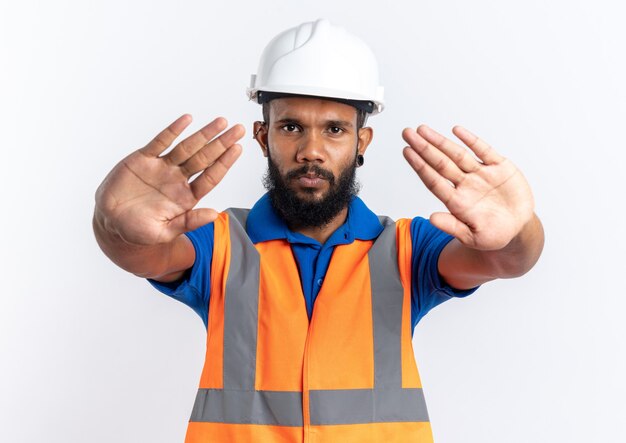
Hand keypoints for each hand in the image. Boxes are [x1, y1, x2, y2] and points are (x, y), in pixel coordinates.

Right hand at [95, 114, 244, 245]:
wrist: (110, 222)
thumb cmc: (138, 230)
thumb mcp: (164, 232)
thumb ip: (188, 222)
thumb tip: (215, 215)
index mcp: (186, 197)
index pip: (210, 177)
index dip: (224, 163)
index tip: (237, 149)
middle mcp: (178, 179)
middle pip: (204, 158)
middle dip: (221, 144)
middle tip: (238, 129)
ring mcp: (162, 168)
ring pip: (187, 147)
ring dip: (204, 134)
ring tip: (221, 122)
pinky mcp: (143, 159)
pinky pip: (161, 142)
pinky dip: (173, 130)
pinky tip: (187, 119)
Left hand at [402, 125, 533, 250]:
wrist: (519, 229)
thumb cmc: (494, 234)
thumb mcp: (473, 237)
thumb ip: (453, 227)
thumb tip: (432, 218)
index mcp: (457, 202)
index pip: (434, 181)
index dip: (420, 166)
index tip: (407, 152)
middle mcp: (466, 185)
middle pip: (440, 163)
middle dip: (423, 148)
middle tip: (407, 133)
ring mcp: (481, 175)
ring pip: (457, 154)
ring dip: (440, 141)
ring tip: (423, 130)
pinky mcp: (500, 168)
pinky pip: (484, 151)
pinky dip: (471, 140)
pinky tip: (456, 130)